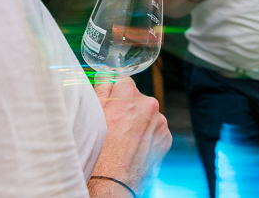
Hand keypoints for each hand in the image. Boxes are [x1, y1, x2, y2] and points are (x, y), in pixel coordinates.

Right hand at [91, 78, 171, 194]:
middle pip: (139, 99)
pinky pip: (156, 131)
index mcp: (131, 96)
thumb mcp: (93, 114)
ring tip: (124, 140)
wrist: (112, 182)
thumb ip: (102, 89)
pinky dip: (148, 137)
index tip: (111, 103)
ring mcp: (160, 122)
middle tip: (115, 126)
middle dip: (129, 108)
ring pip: (148, 115)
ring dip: (139, 122)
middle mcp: (150, 105)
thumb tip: (106, 75)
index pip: (125, 82)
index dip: (116, 93)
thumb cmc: (98, 149)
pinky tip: (134, 147)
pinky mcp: (166, 138)